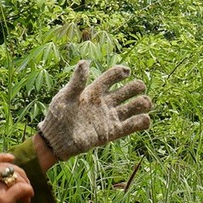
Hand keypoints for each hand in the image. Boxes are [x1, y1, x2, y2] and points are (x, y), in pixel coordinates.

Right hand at [0, 152, 33, 202]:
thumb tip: (1, 187)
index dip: (2, 156)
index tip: (12, 158)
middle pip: (6, 166)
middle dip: (19, 172)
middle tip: (24, 182)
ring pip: (15, 175)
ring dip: (25, 182)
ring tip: (27, 194)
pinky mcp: (4, 201)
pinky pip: (22, 187)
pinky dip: (28, 190)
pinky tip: (27, 199)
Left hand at [36, 61, 152, 161]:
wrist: (56, 140)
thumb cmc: (58, 115)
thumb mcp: (66, 96)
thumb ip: (77, 81)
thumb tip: (84, 62)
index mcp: (94, 91)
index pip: (111, 77)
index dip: (120, 72)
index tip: (126, 72)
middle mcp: (105, 102)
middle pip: (127, 90)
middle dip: (136, 87)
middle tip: (139, 88)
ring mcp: (109, 117)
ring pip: (132, 107)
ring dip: (143, 103)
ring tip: (146, 103)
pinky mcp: (111, 132)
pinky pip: (130, 126)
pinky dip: (141, 123)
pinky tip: (145, 120)